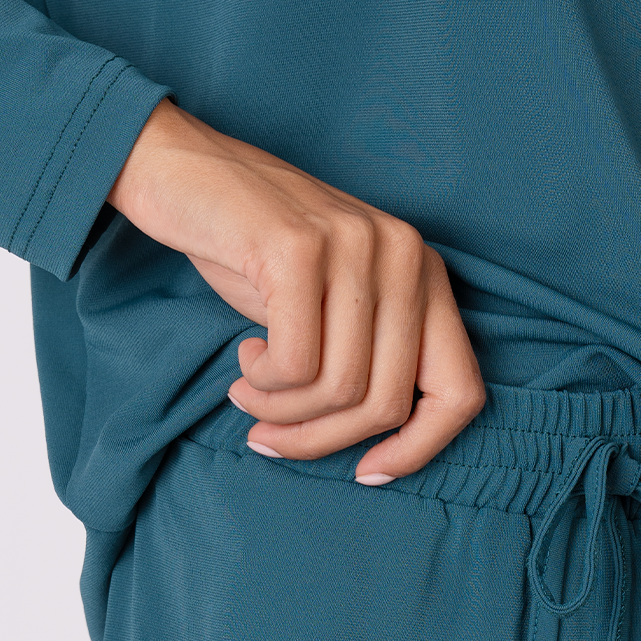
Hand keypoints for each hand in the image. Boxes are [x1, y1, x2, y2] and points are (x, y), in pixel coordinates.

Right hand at [107, 97, 485, 482]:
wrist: (180, 168)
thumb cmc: (252, 251)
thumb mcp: (329, 306)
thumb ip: (369, 359)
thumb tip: (380, 453)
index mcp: (425, 274)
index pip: (460, 393)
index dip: (418, 450)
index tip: (365, 473)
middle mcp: (406, 255)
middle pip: (388, 405)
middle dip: (321, 439)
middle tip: (268, 434)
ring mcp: (357, 245)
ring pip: (340, 391)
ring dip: (281, 412)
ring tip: (247, 391)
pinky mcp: (300, 247)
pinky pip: (295, 363)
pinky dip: (263, 381)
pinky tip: (244, 356)